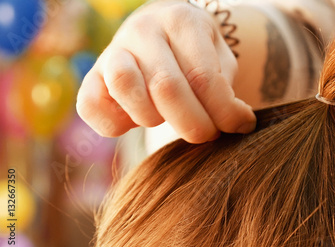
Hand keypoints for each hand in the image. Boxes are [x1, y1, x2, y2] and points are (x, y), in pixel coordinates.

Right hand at [76, 1, 255, 142]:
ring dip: (153, 118)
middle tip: (208, 134)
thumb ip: (226, 90)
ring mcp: (112, 50)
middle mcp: (143, 30)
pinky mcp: (91, 76)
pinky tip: (136, 121)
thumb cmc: (196, 53)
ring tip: (167, 118)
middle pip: (166, 87)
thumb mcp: (220, 60)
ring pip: (125, 88)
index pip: (203, 78)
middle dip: (195, 124)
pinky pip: (91, 107)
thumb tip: (238, 124)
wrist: (160, 32)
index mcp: (181, 21)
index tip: (239, 126)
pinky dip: (113, 125)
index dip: (224, 112)